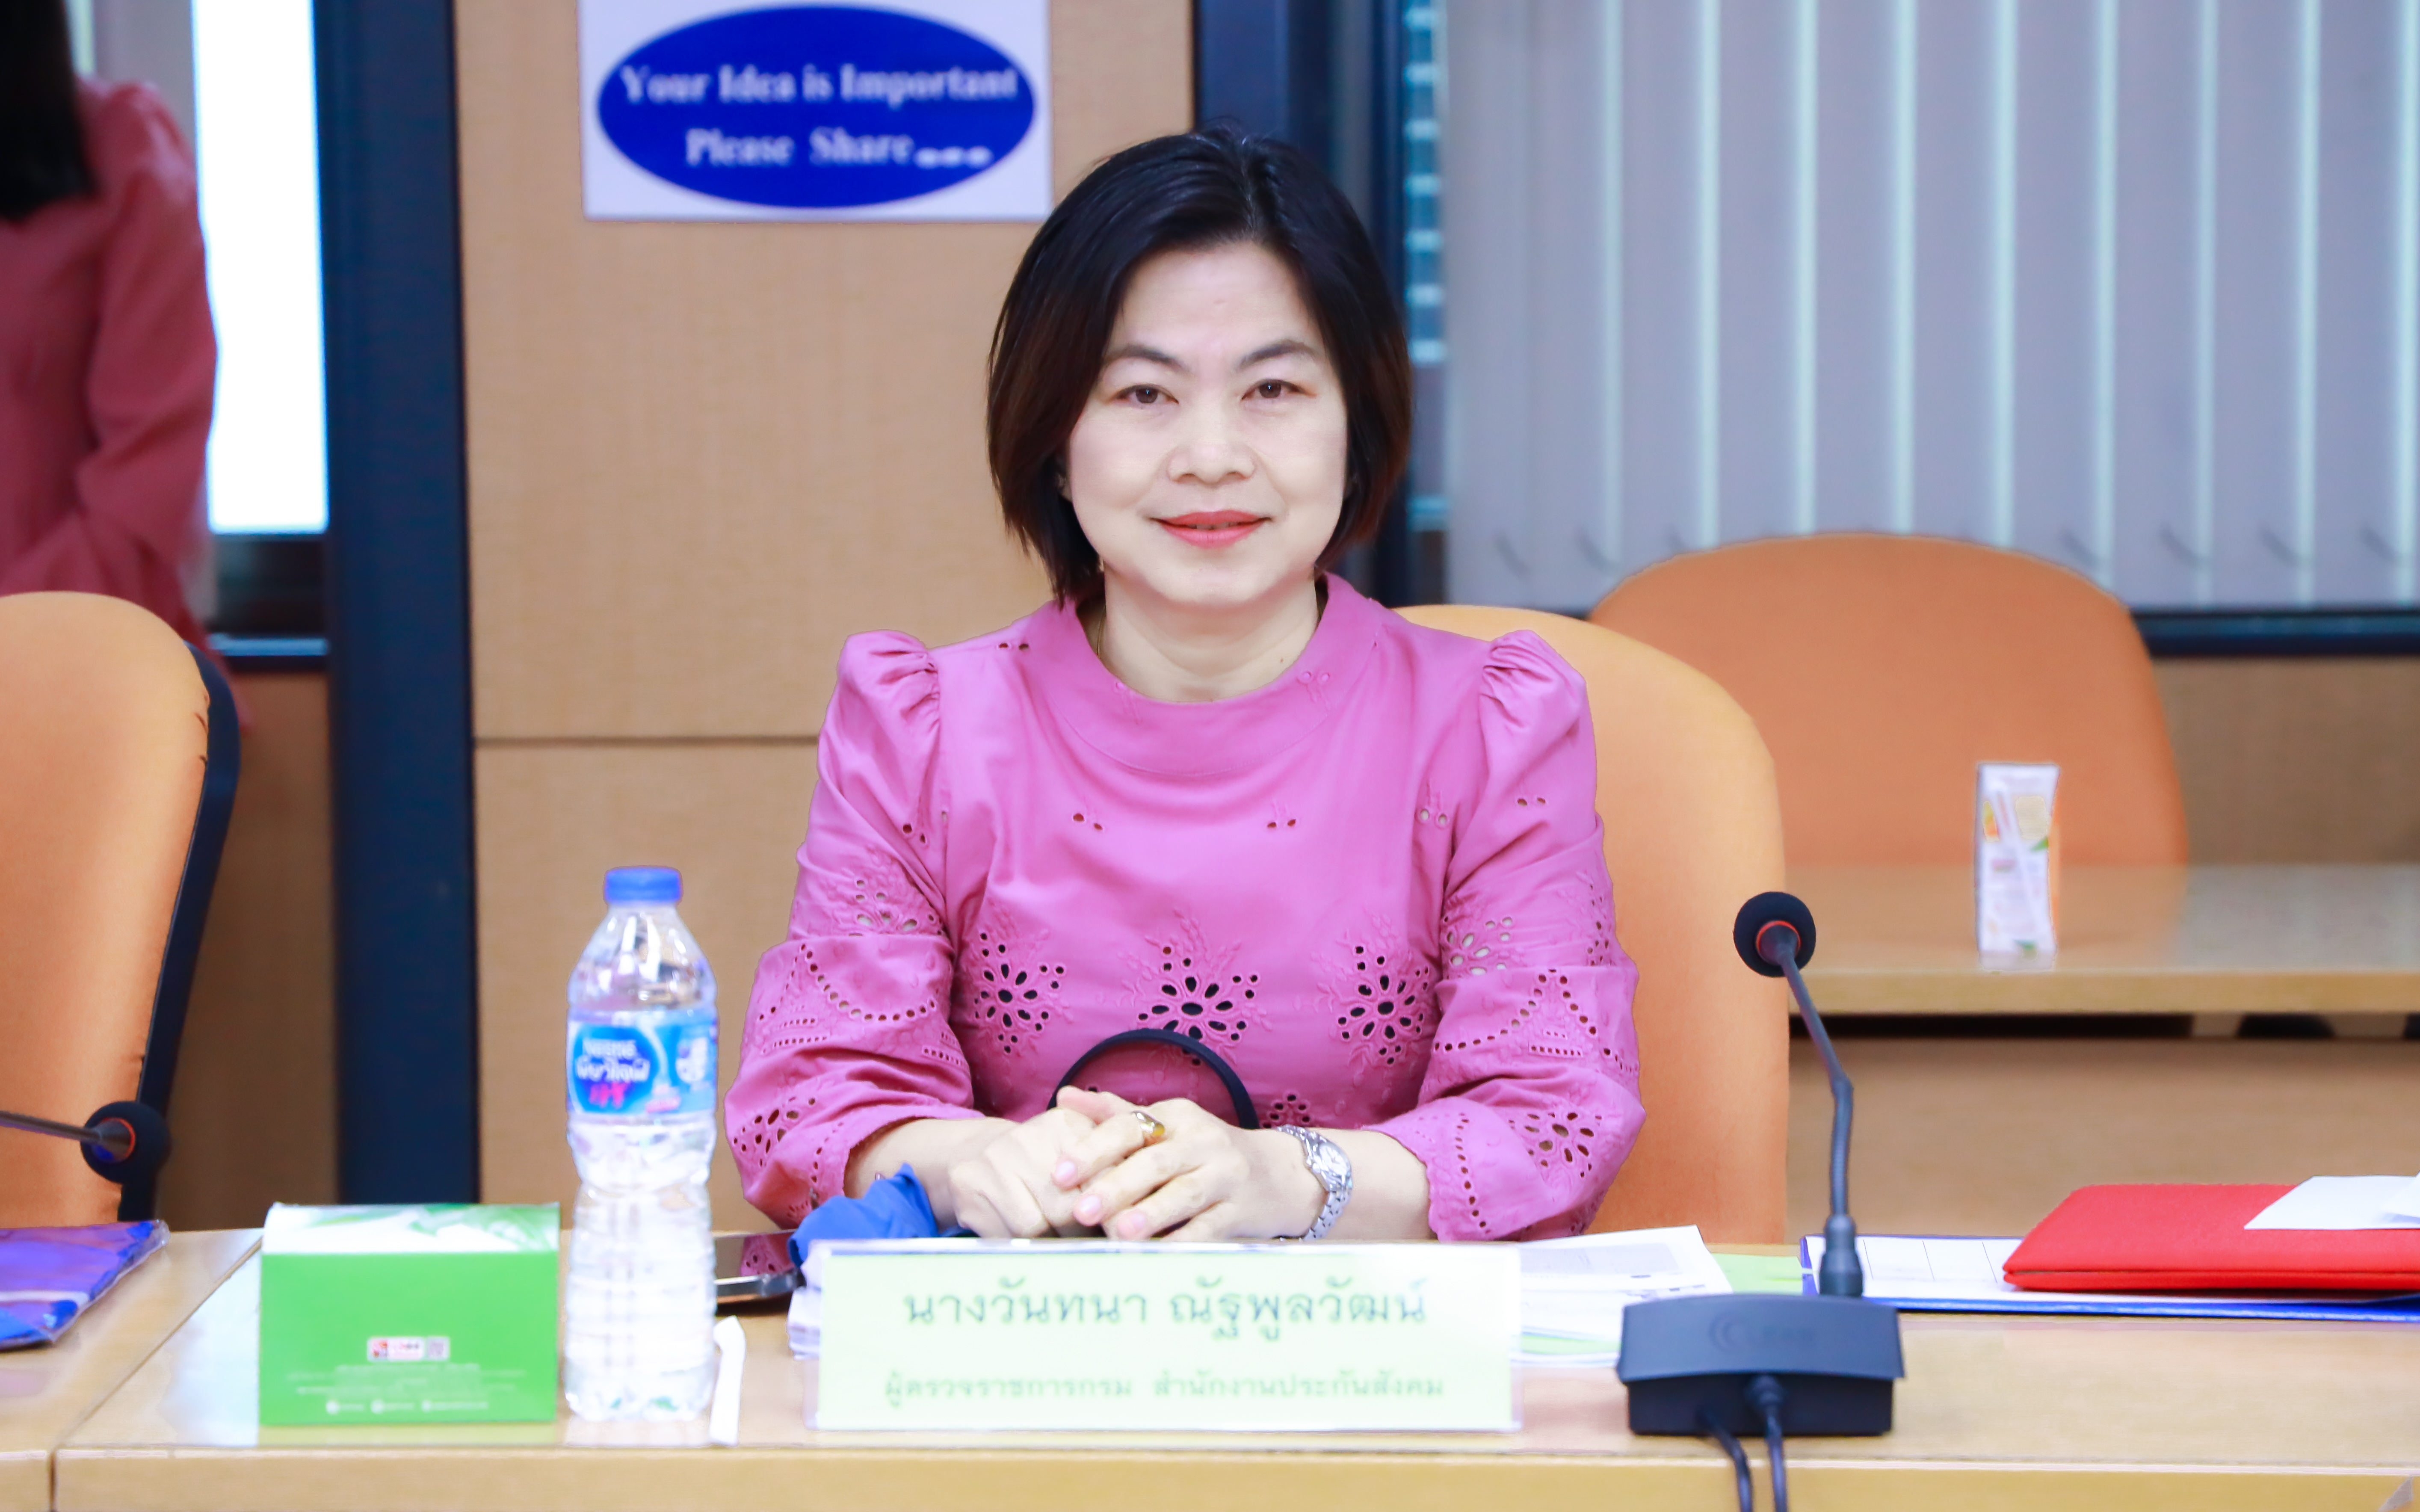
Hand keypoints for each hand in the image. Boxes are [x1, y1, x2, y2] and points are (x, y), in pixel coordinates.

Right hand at [945, 1095, 1112, 1238]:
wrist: (976, 1154)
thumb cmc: (1043, 1163)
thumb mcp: (1081, 1154)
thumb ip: (1114, 1173)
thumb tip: (1141, 1220)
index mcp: (1066, 1124)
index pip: (1102, 1174)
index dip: (1114, 1209)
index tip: (1124, 1233)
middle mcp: (1028, 1137)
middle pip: (1070, 1206)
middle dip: (1084, 1232)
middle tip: (1094, 1244)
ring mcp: (995, 1161)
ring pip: (1038, 1224)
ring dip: (1055, 1243)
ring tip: (1064, 1244)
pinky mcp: (970, 1187)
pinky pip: (1008, 1233)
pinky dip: (1026, 1246)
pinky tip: (1034, 1241)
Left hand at [1051, 1088, 1324, 1240]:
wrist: (1278, 1174)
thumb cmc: (1205, 1150)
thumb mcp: (1166, 1124)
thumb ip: (1115, 1114)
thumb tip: (1065, 1096)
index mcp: (1176, 1117)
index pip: (1129, 1127)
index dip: (1093, 1149)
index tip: (1060, 1173)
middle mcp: (1202, 1142)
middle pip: (1155, 1163)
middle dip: (1116, 1186)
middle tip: (1082, 1210)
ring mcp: (1225, 1176)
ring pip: (1184, 1194)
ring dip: (1152, 1214)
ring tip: (1121, 1232)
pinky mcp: (1241, 1210)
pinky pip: (1209, 1229)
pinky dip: (1184, 1242)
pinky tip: (1158, 1255)